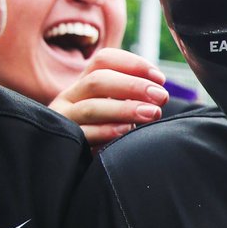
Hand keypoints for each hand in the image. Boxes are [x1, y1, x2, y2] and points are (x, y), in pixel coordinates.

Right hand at [49, 48, 168, 148]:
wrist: (80, 167)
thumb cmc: (106, 133)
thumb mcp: (117, 109)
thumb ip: (133, 98)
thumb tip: (160, 92)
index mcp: (85, 84)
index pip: (104, 60)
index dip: (134, 64)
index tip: (160, 78)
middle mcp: (71, 97)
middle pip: (98, 80)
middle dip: (134, 86)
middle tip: (161, 96)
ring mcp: (65, 119)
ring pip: (91, 107)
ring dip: (125, 108)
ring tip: (152, 113)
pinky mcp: (66, 143)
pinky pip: (84, 134)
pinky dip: (107, 131)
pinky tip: (127, 131)